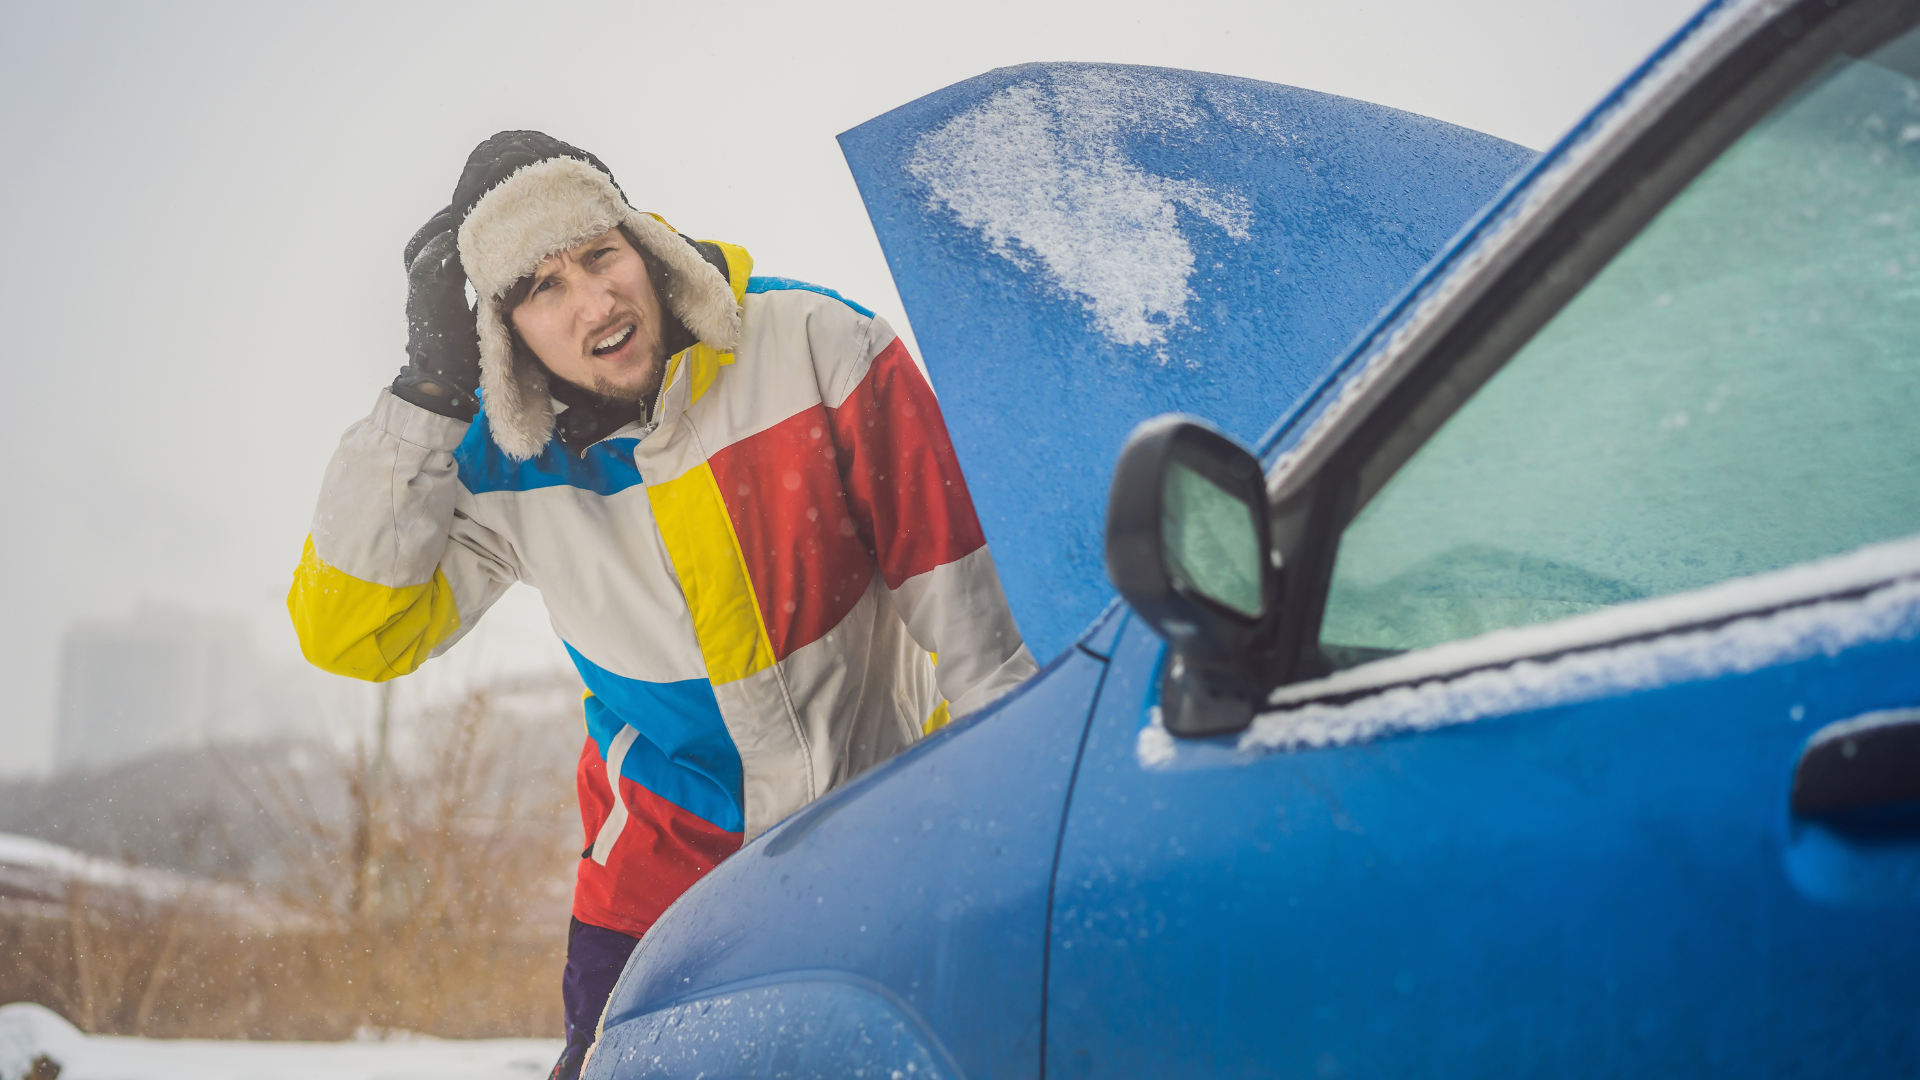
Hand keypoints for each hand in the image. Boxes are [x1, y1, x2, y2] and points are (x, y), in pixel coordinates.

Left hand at [390, 227, 480, 420]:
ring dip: (434, 235)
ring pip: (418, 253)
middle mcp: (421, 290)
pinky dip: (433, 250)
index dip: (463, 233)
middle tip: (464, 210)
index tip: (480, 220)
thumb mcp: (482, 327)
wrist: (435, 389)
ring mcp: (416, 295)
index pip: (446, 251)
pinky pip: (420, 265)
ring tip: (458, 223)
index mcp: (436, 294)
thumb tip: (502, 270)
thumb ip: (489, 296)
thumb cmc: (461, 364)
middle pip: (423, 245)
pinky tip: (454, 248)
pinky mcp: (417, 301)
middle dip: (441, 225)